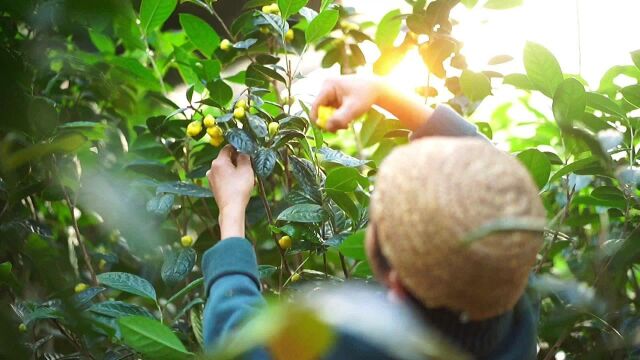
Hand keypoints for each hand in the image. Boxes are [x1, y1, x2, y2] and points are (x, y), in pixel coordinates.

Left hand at [207, 145, 254, 238]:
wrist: (231, 209)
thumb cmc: (239, 189)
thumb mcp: (246, 169)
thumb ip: (244, 156)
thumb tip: (243, 151)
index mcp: (218, 162)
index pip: (228, 147)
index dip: (239, 148)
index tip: (247, 153)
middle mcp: (211, 168)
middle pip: (226, 158)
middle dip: (238, 161)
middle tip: (249, 167)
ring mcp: (211, 178)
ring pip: (226, 169)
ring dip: (236, 170)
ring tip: (247, 178)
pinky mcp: (213, 187)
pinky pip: (223, 178)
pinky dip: (231, 178)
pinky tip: (240, 185)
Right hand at [311, 75, 432, 131]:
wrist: (377, 89)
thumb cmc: (366, 96)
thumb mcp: (353, 109)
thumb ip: (339, 119)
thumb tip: (327, 127)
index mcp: (328, 85)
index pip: (316, 105)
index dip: (318, 119)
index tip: (326, 130)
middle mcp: (326, 87)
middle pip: (320, 110)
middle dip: (329, 121)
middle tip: (342, 128)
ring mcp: (330, 92)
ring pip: (326, 112)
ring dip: (334, 120)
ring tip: (347, 124)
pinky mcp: (334, 98)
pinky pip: (331, 112)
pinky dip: (337, 118)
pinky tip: (347, 120)